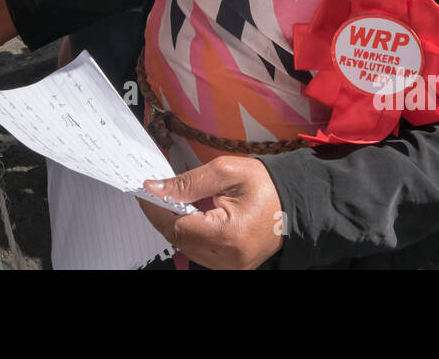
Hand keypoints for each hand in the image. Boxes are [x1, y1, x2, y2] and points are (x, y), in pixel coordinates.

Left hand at [137, 155, 283, 269]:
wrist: (293, 203)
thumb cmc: (264, 185)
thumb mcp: (225, 172)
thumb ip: (187, 182)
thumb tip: (154, 189)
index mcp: (228, 235)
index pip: (177, 227)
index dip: (157, 209)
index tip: (145, 191)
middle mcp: (228, 259)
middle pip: (179, 240)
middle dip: (167, 215)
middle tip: (163, 192)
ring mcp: (230, 267)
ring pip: (187, 248)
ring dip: (179, 224)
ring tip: (186, 202)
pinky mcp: (231, 267)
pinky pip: (200, 252)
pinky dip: (193, 233)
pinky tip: (198, 216)